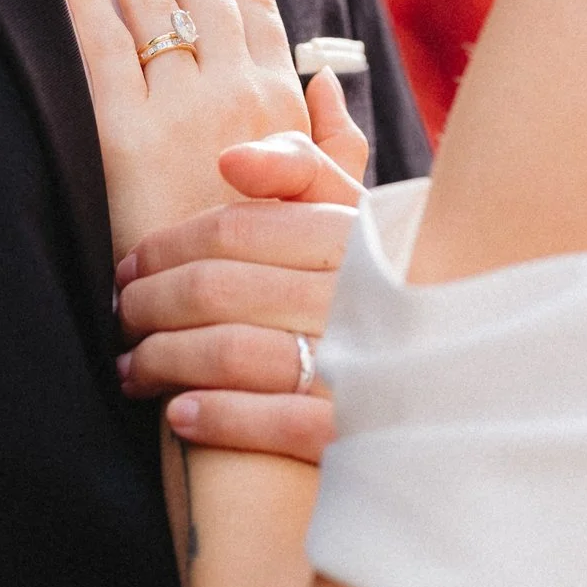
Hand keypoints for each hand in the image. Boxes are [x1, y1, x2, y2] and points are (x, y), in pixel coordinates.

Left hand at [63, 0, 311, 260]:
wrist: (243, 332)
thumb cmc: (285, 278)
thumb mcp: (332, 207)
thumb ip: (334, 141)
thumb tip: (325, 80)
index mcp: (281, 106)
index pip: (255, 3)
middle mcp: (236, 95)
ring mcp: (182, 112)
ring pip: (153, 3)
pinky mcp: (127, 139)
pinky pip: (103, 51)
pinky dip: (86, 1)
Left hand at [117, 108, 368, 464]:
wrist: (466, 386)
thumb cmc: (395, 288)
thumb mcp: (361, 218)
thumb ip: (300, 170)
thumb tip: (229, 155)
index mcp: (355, 236)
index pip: (233, 229)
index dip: (164, 247)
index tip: (128, 267)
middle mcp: (359, 295)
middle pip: (217, 289)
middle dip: (149, 305)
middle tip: (120, 320)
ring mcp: (362, 366)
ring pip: (231, 353)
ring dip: (164, 363)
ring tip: (132, 372)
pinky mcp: (359, 432)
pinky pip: (273, 424)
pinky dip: (217, 418)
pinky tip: (180, 415)